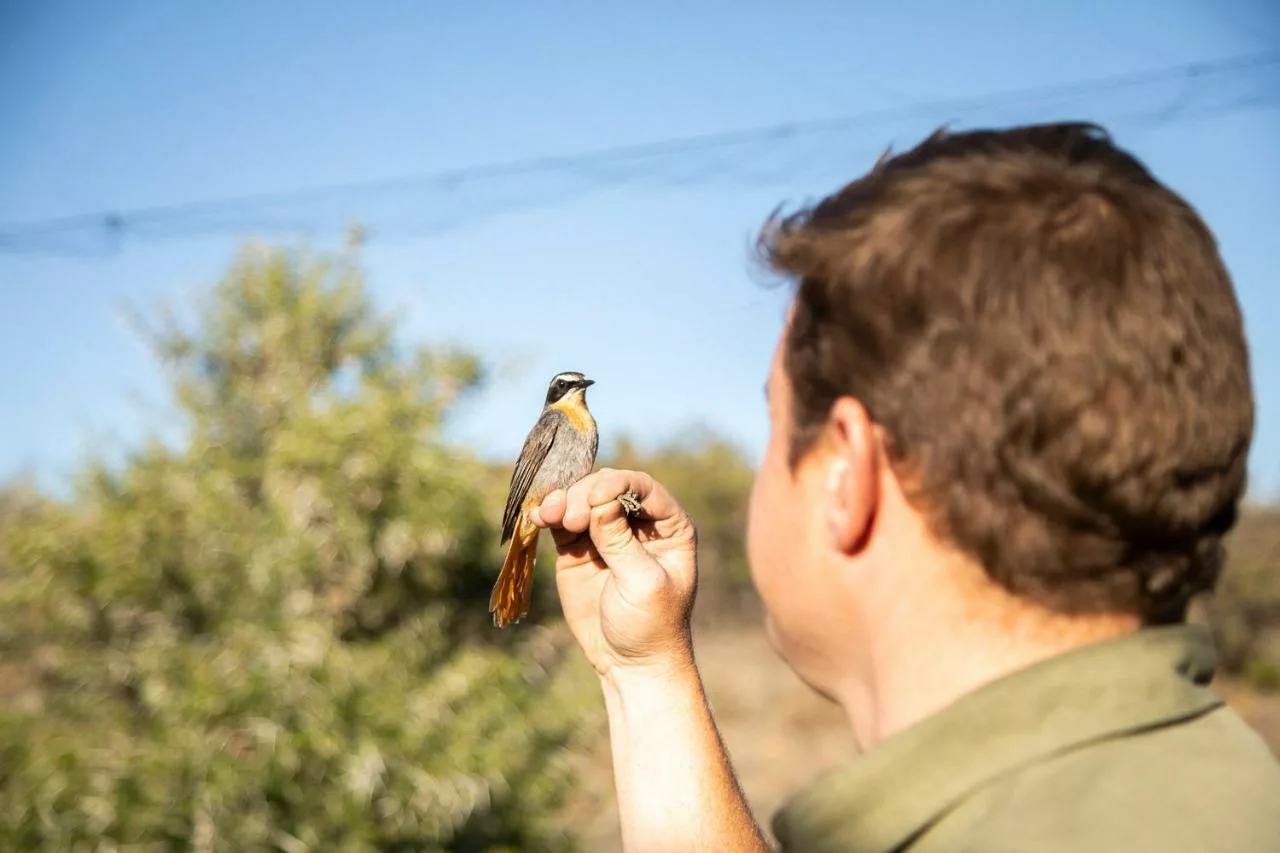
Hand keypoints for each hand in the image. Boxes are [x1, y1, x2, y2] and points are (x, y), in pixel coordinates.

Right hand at [529, 468, 697, 680]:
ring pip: (580, 499)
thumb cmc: (651, 624)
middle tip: (573, 519)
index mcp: (668, 525)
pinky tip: (538, 518)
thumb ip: (620, 540)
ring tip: (549, 516)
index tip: (596, 497)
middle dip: (585, 494)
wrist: (630, 663)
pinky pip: (560, 521)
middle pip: (606, 487)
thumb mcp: (642, 581)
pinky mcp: (577, 548)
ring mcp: (605, 532)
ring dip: (562, 501)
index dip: (617, 484)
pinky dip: (547, 515)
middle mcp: (637, 522)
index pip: (641, 487)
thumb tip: (600, 499)